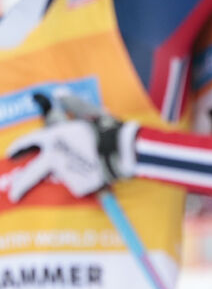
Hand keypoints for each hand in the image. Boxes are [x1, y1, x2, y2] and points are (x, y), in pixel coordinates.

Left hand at [6, 100, 137, 201]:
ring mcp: (64, 173)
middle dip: (20, 187)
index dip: (19, 148)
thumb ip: (72, 103)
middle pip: (31, 176)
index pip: (28, 142)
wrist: (123, 149)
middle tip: (13, 196)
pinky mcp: (78, 186)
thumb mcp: (90, 111)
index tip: (11, 155)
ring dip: (72, 172)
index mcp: (53, 137)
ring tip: (91, 165)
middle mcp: (54, 157)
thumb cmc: (106, 127)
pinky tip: (99, 171)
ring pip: (64, 175)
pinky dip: (87, 179)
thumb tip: (59, 92)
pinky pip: (80, 183)